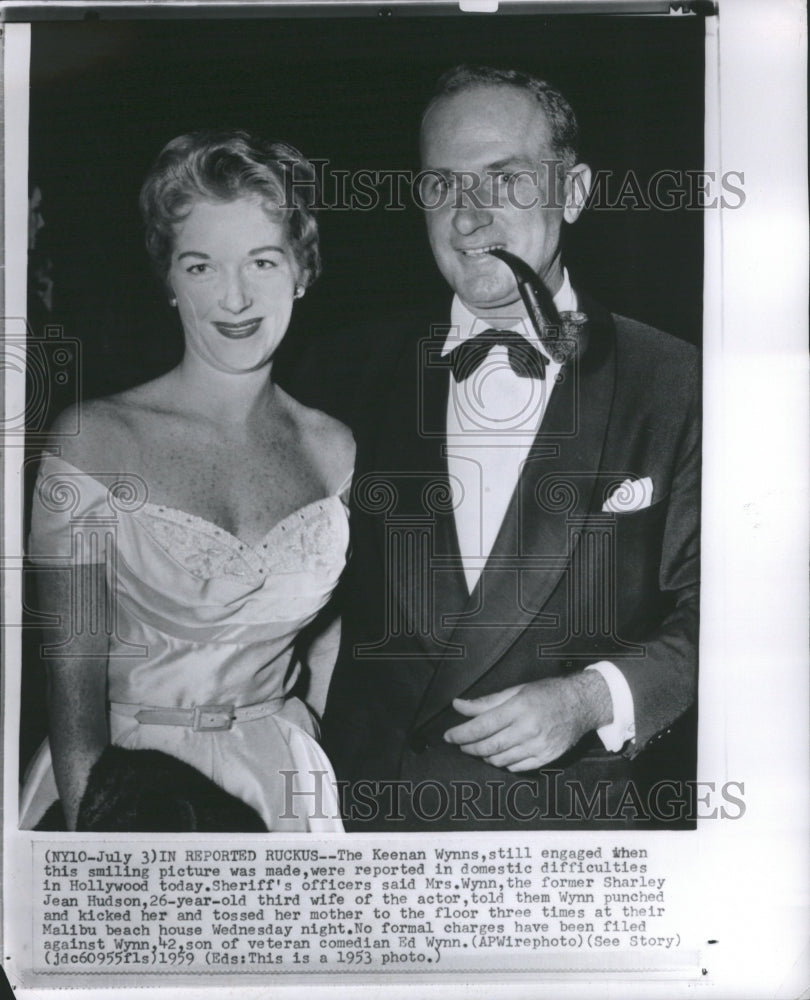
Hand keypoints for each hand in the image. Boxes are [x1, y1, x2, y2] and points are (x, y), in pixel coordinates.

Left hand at [443, 672, 612, 771]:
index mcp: (520, 708)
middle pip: (489, 746)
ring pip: (500, 760)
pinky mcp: (546, 758)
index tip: (448, 736)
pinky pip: (516, 767)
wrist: (582, 705)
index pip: (482, 726)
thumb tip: (458, 705)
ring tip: (480, 748)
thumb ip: (486, 702)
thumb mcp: (516, 690)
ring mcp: (539, 746)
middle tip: (460, 744)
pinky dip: (503, 763)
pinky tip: (500, 754)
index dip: (461, 733)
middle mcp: (529, 729)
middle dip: (469, 748)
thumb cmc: (548, 693)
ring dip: (485, 756)